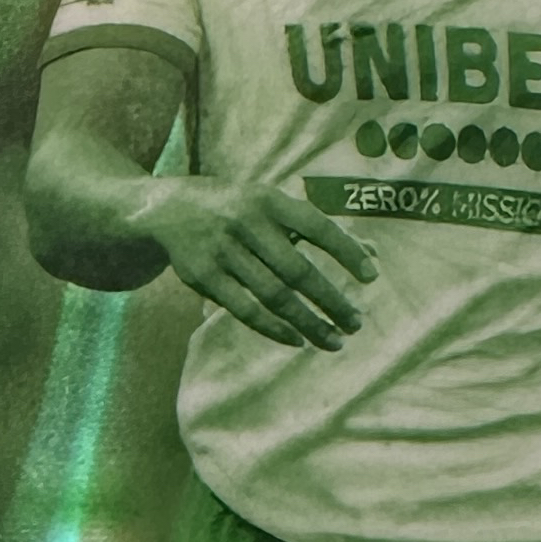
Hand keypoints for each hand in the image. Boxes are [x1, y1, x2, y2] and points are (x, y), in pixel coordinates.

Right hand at [148, 178, 376, 349]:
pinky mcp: (203, 277)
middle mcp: (246, 223)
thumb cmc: (238, 209)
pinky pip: (245, 310)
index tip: (371, 277)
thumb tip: (371, 256)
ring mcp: (222, 251)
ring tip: (335, 340)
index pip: (317, 226)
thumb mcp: (272, 206)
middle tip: (356, 324)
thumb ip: (317, 229)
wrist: (169, 209)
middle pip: (297, 271)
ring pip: (274, 296)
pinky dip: (274, 328)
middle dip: (331, 300)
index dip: (345, 251)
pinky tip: (298, 340)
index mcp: (269, 200)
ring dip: (309, 322)